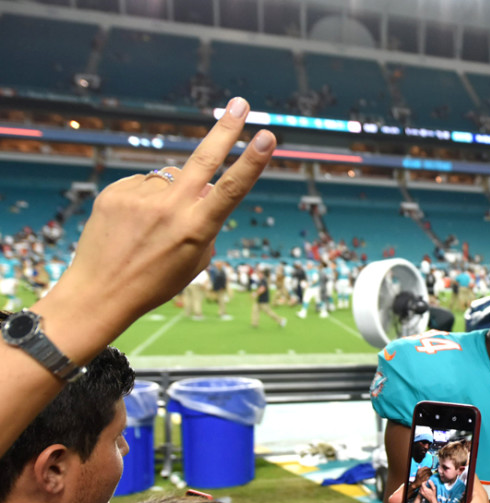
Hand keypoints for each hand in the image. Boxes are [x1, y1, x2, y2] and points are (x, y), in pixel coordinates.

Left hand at [36, 97, 276, 358]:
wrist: (100, 292)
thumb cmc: (155, 281)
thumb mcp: (195, 260)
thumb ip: (204, 224)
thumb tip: (204, 189)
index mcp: (197, 229)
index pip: (232, 189)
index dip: (253, 161)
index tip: (268, 135)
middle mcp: (170, 209)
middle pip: (203, 159)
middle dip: (226, 130)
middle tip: (240, 103)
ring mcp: (140, 198)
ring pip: (168, 179)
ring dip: (170, 192)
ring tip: (152, 225)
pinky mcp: (115, 192)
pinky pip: (141, 184)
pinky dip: (144, 198)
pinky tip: (134, 222)